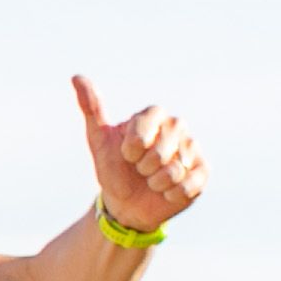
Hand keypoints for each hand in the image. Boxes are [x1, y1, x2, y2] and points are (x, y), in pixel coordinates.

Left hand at [77, 74, 206, 233]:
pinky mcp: (204, 171)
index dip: (131, 148)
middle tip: (140, 169)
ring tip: (152, 180)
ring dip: (156, 183)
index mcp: (154, 115)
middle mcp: (177, 126)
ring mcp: (193, 148)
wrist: (127, 203)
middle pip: (159, 152)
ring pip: (173, 171)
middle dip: (143, 168)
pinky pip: (188, 186)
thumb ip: (92, 109)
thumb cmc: (114, 169)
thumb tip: (77, 77)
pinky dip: (171, 194)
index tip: (126, 154)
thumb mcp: (99, 141)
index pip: (143, 129)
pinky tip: (167, 192)